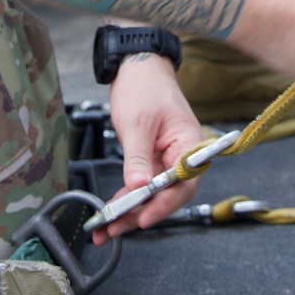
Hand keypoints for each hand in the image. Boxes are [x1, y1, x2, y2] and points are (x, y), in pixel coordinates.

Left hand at [91, 54, 204, 245]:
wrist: (137, 67)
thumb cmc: (144, 87)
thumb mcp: (138, 124)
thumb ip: (138, 158)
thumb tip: (139, 188)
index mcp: (189, 145)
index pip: (183, 183)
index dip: (165, 204)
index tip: (144, 217)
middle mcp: (181, 156)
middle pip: (167, 194)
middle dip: (141, 213)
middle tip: (115, 227)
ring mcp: (166, 159)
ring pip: (152, 193)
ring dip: (130, 210)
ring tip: (106, 227)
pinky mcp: (152, 159)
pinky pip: (143, 184)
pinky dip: (127, 197)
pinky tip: (111, 210)